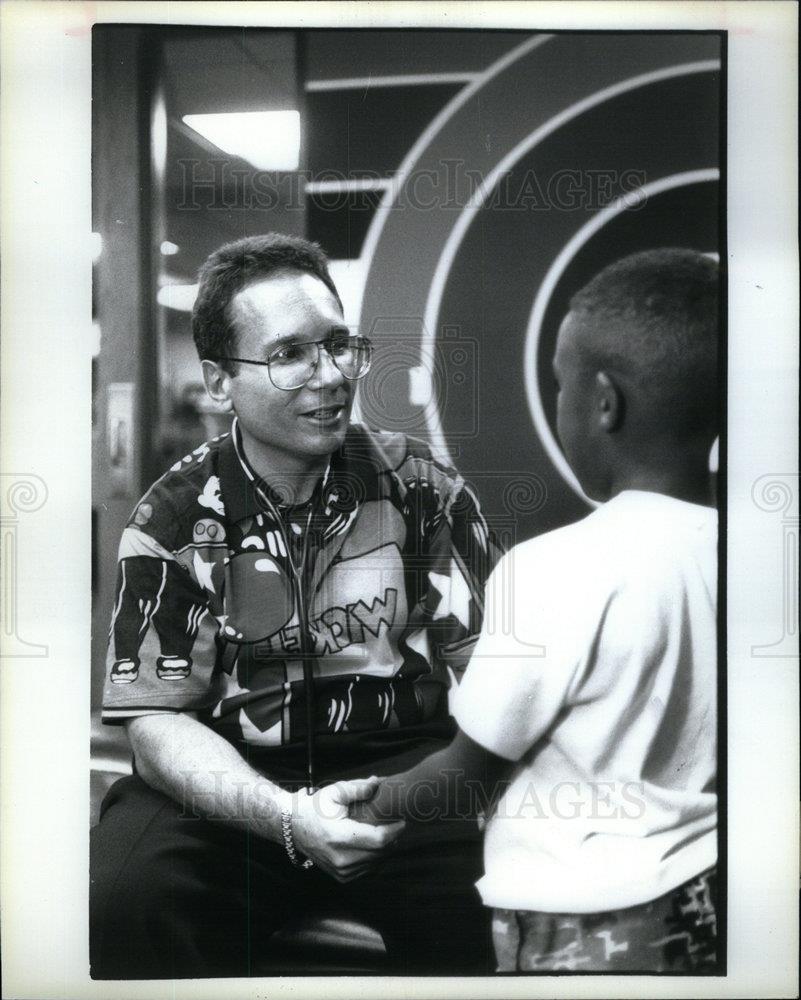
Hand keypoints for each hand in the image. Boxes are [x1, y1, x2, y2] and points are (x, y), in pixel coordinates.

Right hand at [290, 777, 404, 882]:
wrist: (294, 828)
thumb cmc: (316, 807)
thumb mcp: (334, 792)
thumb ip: (358, 788)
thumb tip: (378, 782)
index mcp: (339, 837)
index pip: (379, 840)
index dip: (395, 830)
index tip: (402, 819)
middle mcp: (341, 859)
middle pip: (381, 853)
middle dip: (393, 838)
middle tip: (395, 822)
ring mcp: (341, 871)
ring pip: (377, 863)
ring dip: (385, 848)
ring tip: (384, 830)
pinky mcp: (342, 877)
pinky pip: (369, 868)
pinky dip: (375, 856)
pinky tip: (372, 842)